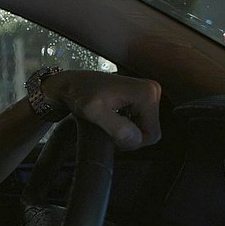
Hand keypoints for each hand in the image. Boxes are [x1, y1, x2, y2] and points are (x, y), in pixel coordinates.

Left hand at [42, 70, 161, 149]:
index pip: (151, 135)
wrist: (71, 84)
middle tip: (108, 128)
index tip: (111, 133)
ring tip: (108, 122)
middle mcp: (153, 90)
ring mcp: (148, 92)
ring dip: (127, 131)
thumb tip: (136, 139)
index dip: (132, 142)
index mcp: (147, 93)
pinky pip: (141, 121)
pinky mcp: (142, 96)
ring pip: (145, 128)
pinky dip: (127, 124)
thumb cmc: (79, 94)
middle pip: (150, 131)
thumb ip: (117, 127)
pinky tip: (113, 117)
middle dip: (129, 136)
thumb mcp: (94, 112)